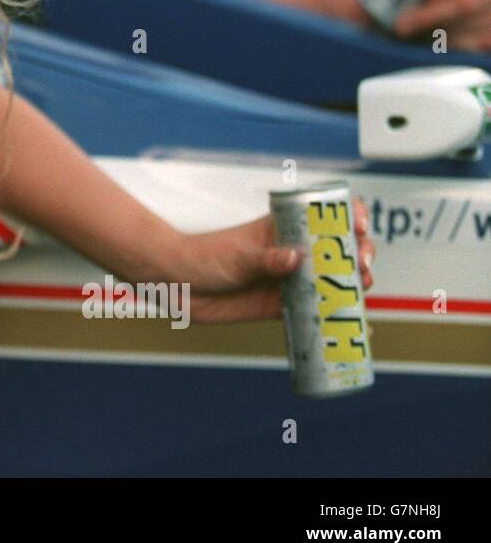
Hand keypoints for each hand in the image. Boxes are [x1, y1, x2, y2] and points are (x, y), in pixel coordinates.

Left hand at [175, 197, 375, 323]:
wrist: (177, 286)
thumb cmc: (203, 257)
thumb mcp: (236, 255)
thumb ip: (265, 258)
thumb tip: (297, 258)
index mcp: (283, 228)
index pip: (325, 215)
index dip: (350, 216)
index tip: (360, 226)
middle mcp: (293, 252)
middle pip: (339, 249)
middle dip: (360, 254)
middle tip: (363, 266)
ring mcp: (290, 280)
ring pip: (334, 281)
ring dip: (355, 285)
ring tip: (362, 290)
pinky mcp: (282, 306)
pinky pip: (317, 312)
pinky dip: (339, 318)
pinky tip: (358, 327)